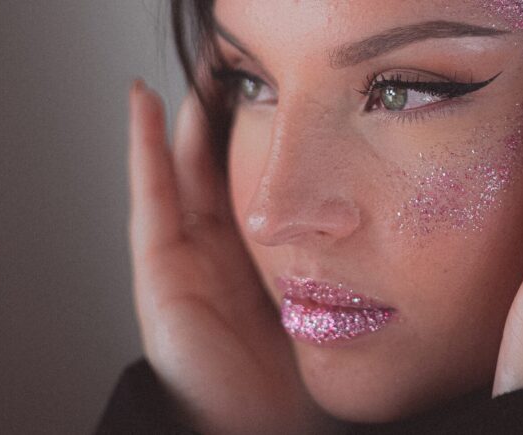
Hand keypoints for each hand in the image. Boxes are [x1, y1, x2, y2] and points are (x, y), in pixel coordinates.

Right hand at [127, 80, 333, 432]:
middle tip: (233, 75)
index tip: (273, 100)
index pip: (253, 187)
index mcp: (257, 261)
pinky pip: (150, 200)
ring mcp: (184, 262)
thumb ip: (335, 267)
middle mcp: (219, 256)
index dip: (257, 143)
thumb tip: (378, 230)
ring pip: (179, 175)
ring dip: (180, 124)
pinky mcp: (158, 273)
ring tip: (192, 74)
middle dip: (219, 125)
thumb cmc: (300, 377)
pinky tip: (145, 104)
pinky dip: (144, 151)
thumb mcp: (325, 304)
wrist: (266, 428)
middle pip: (214, 173)